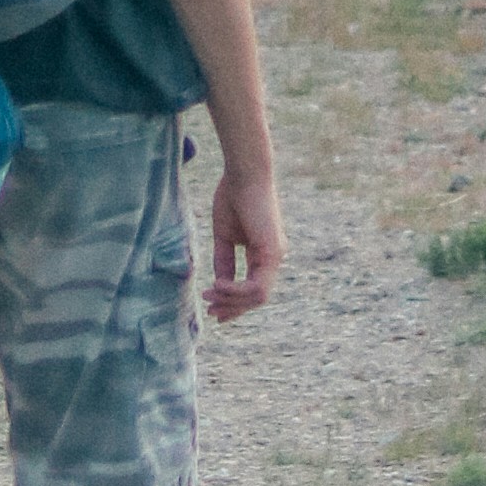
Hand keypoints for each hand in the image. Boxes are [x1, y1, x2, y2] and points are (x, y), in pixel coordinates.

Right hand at [206, 164, 284, 322]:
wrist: (243, 173)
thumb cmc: (233, 196)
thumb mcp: (224, 236)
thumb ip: (223, 261)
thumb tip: (219, 285)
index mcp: (264, 254)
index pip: (254, 289)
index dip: (234, 304)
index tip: (213, 310)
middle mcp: (274, 258)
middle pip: (257, 298)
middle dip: (232, 308)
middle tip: (211, 312)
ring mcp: (275, 256)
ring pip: (258, 296)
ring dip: (232, 301)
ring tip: (210, 296)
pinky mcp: (272, 252)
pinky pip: (257, 285)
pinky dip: (236, 290)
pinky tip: (218, 285)